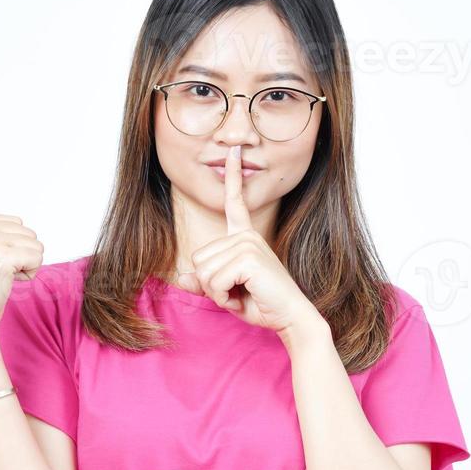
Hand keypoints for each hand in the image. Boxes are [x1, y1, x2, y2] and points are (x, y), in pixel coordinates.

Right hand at [0, 201, 41, 332]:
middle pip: (27, 233)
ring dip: (25, 264)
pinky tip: (9, 282)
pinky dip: (30, 273)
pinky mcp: (4, 256)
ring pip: (35, 245)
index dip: (5, 246)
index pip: (13, 224)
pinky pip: (37, 258)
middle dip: (17, 254)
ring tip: (0, 276)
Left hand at [174, 145, 320, 335]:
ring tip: (242, 294)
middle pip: (198, 258)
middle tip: (237, 292)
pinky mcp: (248, 257)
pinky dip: (223, 298)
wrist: (290, 318)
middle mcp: (246, 235)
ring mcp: (248, 243)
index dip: (233, 176)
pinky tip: (243, 297)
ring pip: (204, 272)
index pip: (235, 202)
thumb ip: (204, 283)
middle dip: (211, 285)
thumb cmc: (261, 304)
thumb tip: (180, 277)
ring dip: (217, 293)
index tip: (235, 150)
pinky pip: (213, 281)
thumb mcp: (226, 292)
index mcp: (244, 236)